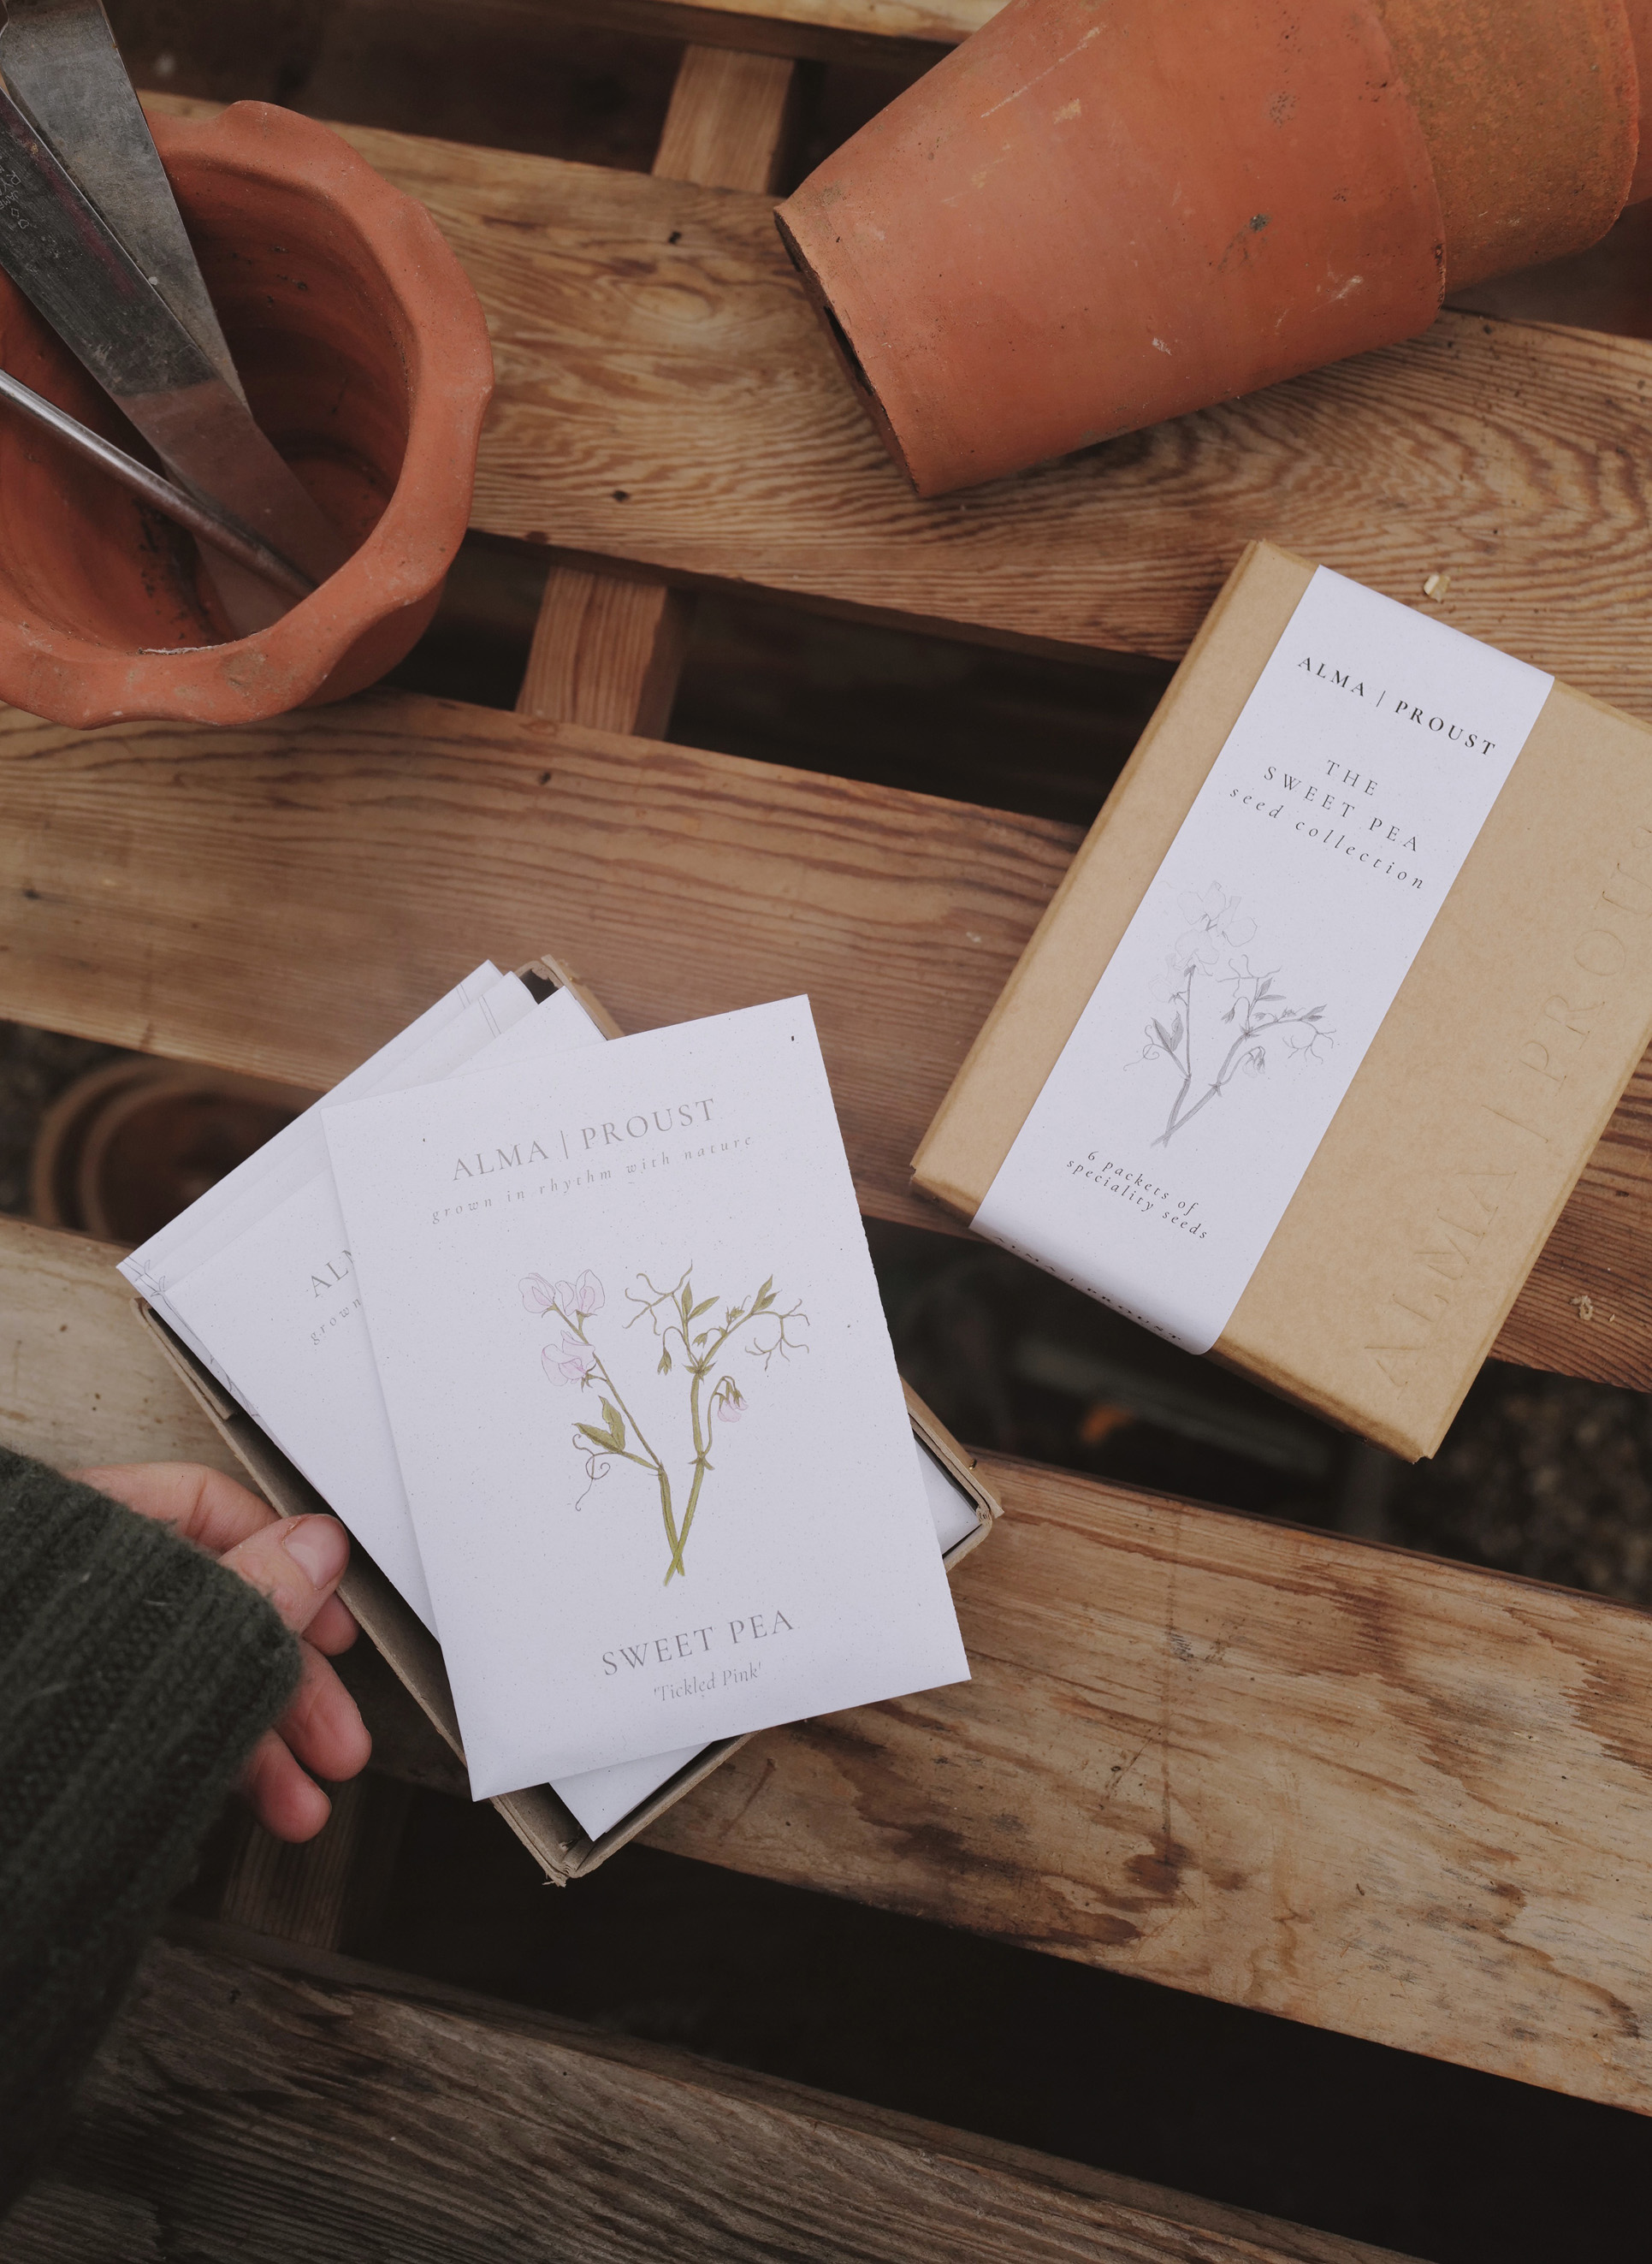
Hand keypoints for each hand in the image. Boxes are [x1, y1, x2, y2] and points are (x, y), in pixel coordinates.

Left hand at [74, 1461, 371, 1843]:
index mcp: (81, 1530)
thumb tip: (314, 1548)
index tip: (333, 1624)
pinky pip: (142, 1735)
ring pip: (180, 1687)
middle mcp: (72, 1593)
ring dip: (253, 1747)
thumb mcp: (141, 1622)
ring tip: (298, 1802)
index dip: (286, 1563)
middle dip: (286, 1683)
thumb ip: (241, 1586)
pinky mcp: (53, 1732)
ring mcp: (62, 1666)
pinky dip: (195, 1771)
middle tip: (334, 1736)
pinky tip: (229, 1806)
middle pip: (210, 1611)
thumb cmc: (3, 1698)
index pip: (206, 1510)